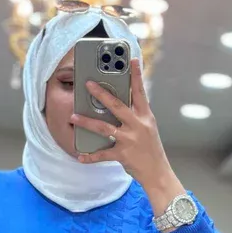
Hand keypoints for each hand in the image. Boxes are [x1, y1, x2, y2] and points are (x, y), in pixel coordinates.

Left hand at [70, 59, 184, 209]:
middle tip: (87, 84)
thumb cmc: (151, 149)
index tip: (131, 59)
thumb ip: (135, 115)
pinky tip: (80, 156)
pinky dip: (90, 156)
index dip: (136, 75)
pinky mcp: (123, 155)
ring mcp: (130, 140)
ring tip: (73, 116)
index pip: (140, 92)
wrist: (158, 173)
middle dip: (101, 94)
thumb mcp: (148, 128)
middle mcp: (138, 126)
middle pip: (117, 106)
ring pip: (105, 128)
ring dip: (87, 122)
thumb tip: (118, 103)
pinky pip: (103, 154)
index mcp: (146, 117)